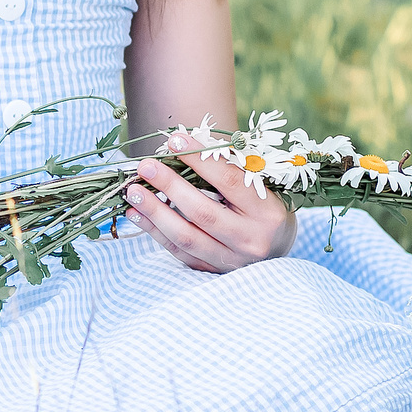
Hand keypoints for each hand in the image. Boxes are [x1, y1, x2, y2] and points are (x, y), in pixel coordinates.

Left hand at [125, 129, 296, 272]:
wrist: (279, 248)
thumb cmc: (266, 206)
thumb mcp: (260, 184)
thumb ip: (228, 167)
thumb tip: (182, 145)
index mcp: (268, 212)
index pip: (229, 181)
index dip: (200, 159)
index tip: (174, 140)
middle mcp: (251, 240)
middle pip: (203, 212)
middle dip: (170, 186)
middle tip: (145, 166)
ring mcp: (232, 260)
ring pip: (186, 237)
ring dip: (155, 212)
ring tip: (132, 192)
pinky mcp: (214, 271)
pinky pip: (179, 252)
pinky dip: (155, 231)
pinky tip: (137, 215)